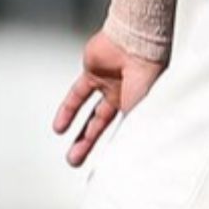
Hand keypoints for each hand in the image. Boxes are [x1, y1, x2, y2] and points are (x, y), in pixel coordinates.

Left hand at [52, 28, 166, 166]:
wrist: (136, 40)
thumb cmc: (148, 72)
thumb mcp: (143, 109)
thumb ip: (134, 132)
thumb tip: (129, 159)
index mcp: (142, 104)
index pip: (126, 131)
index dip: (119, 149)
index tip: (110, 169)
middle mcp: (126, 95)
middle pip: (105, 126)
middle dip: (92, 145)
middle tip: (80, 163)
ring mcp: (108, 83)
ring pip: (91, 114)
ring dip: (80, 134)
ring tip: (71, 155)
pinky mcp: (92, 72)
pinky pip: (77, 95)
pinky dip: (68, 112)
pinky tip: (59, 127)